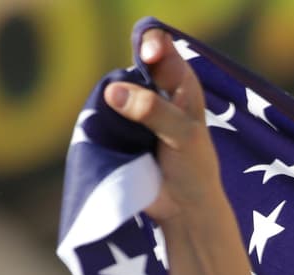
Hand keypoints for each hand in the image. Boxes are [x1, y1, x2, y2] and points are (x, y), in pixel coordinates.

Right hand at [102, 29, 222, 223]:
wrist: (183, 209)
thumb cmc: (194, 168)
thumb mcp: (184, 135)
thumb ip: (154, 110)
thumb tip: (113, 91)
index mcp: (181, 84)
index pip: (162, 49)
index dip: (152, 46)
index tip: (146, 58)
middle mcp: (155, 92)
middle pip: (131, 68)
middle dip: (123, 81)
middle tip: (126, 105)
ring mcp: (132, 111)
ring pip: (112, 92)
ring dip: (109, 104)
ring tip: (126, 131)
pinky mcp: (115, 132)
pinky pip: (100, 117)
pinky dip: (99, 121)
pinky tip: (105, 133)